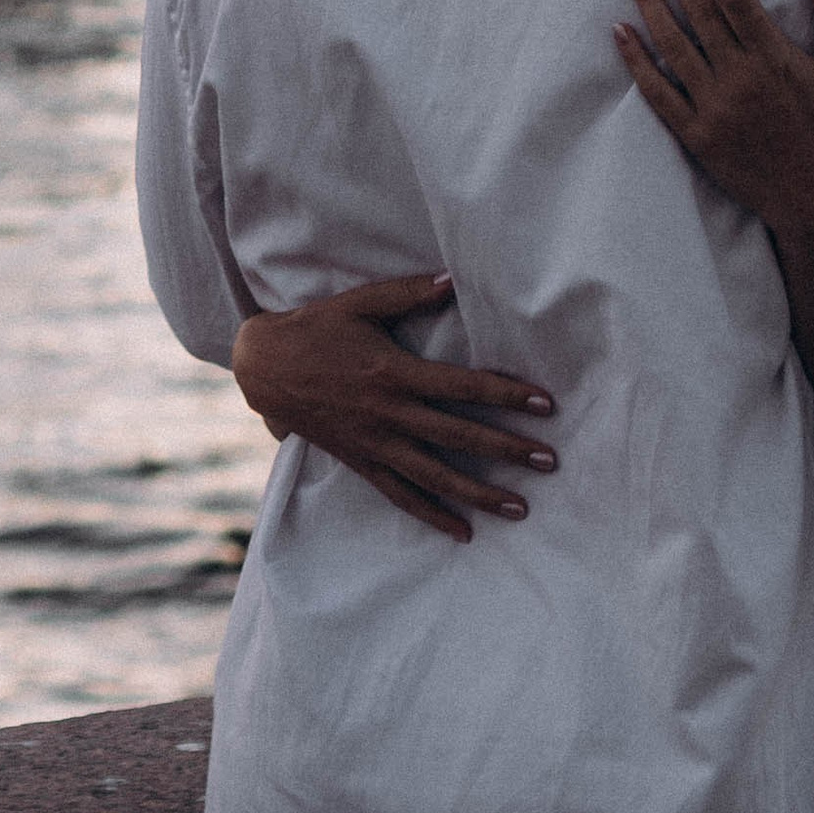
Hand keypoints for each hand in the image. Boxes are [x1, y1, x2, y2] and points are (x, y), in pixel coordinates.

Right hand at [230, 272, 557, 541]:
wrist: (264, 367)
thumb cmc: (316, 327)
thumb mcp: (359, 302)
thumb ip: (408, 293)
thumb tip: (453, 280)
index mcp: (393, 371)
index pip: (462, 387)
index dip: (505, 394)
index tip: (544, 404)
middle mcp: (388, 412)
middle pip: (458, 436)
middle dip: (507, 449)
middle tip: (549, 461)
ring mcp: (374, 442)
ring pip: (434, 475)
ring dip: (479, 493)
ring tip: (520, 508)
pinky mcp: (361, 462)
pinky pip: (400, 495)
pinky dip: (432, 515)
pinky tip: (464, 533)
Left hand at [615, 0, 813, 248]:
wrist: (811, 198)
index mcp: (774, 59)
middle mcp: (740, 79)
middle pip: (699, 11)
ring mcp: (714, 107)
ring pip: (673, 46)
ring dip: (650, 3)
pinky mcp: (695, 134)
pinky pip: (658, 93)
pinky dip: (637, 61)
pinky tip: (619, 30)